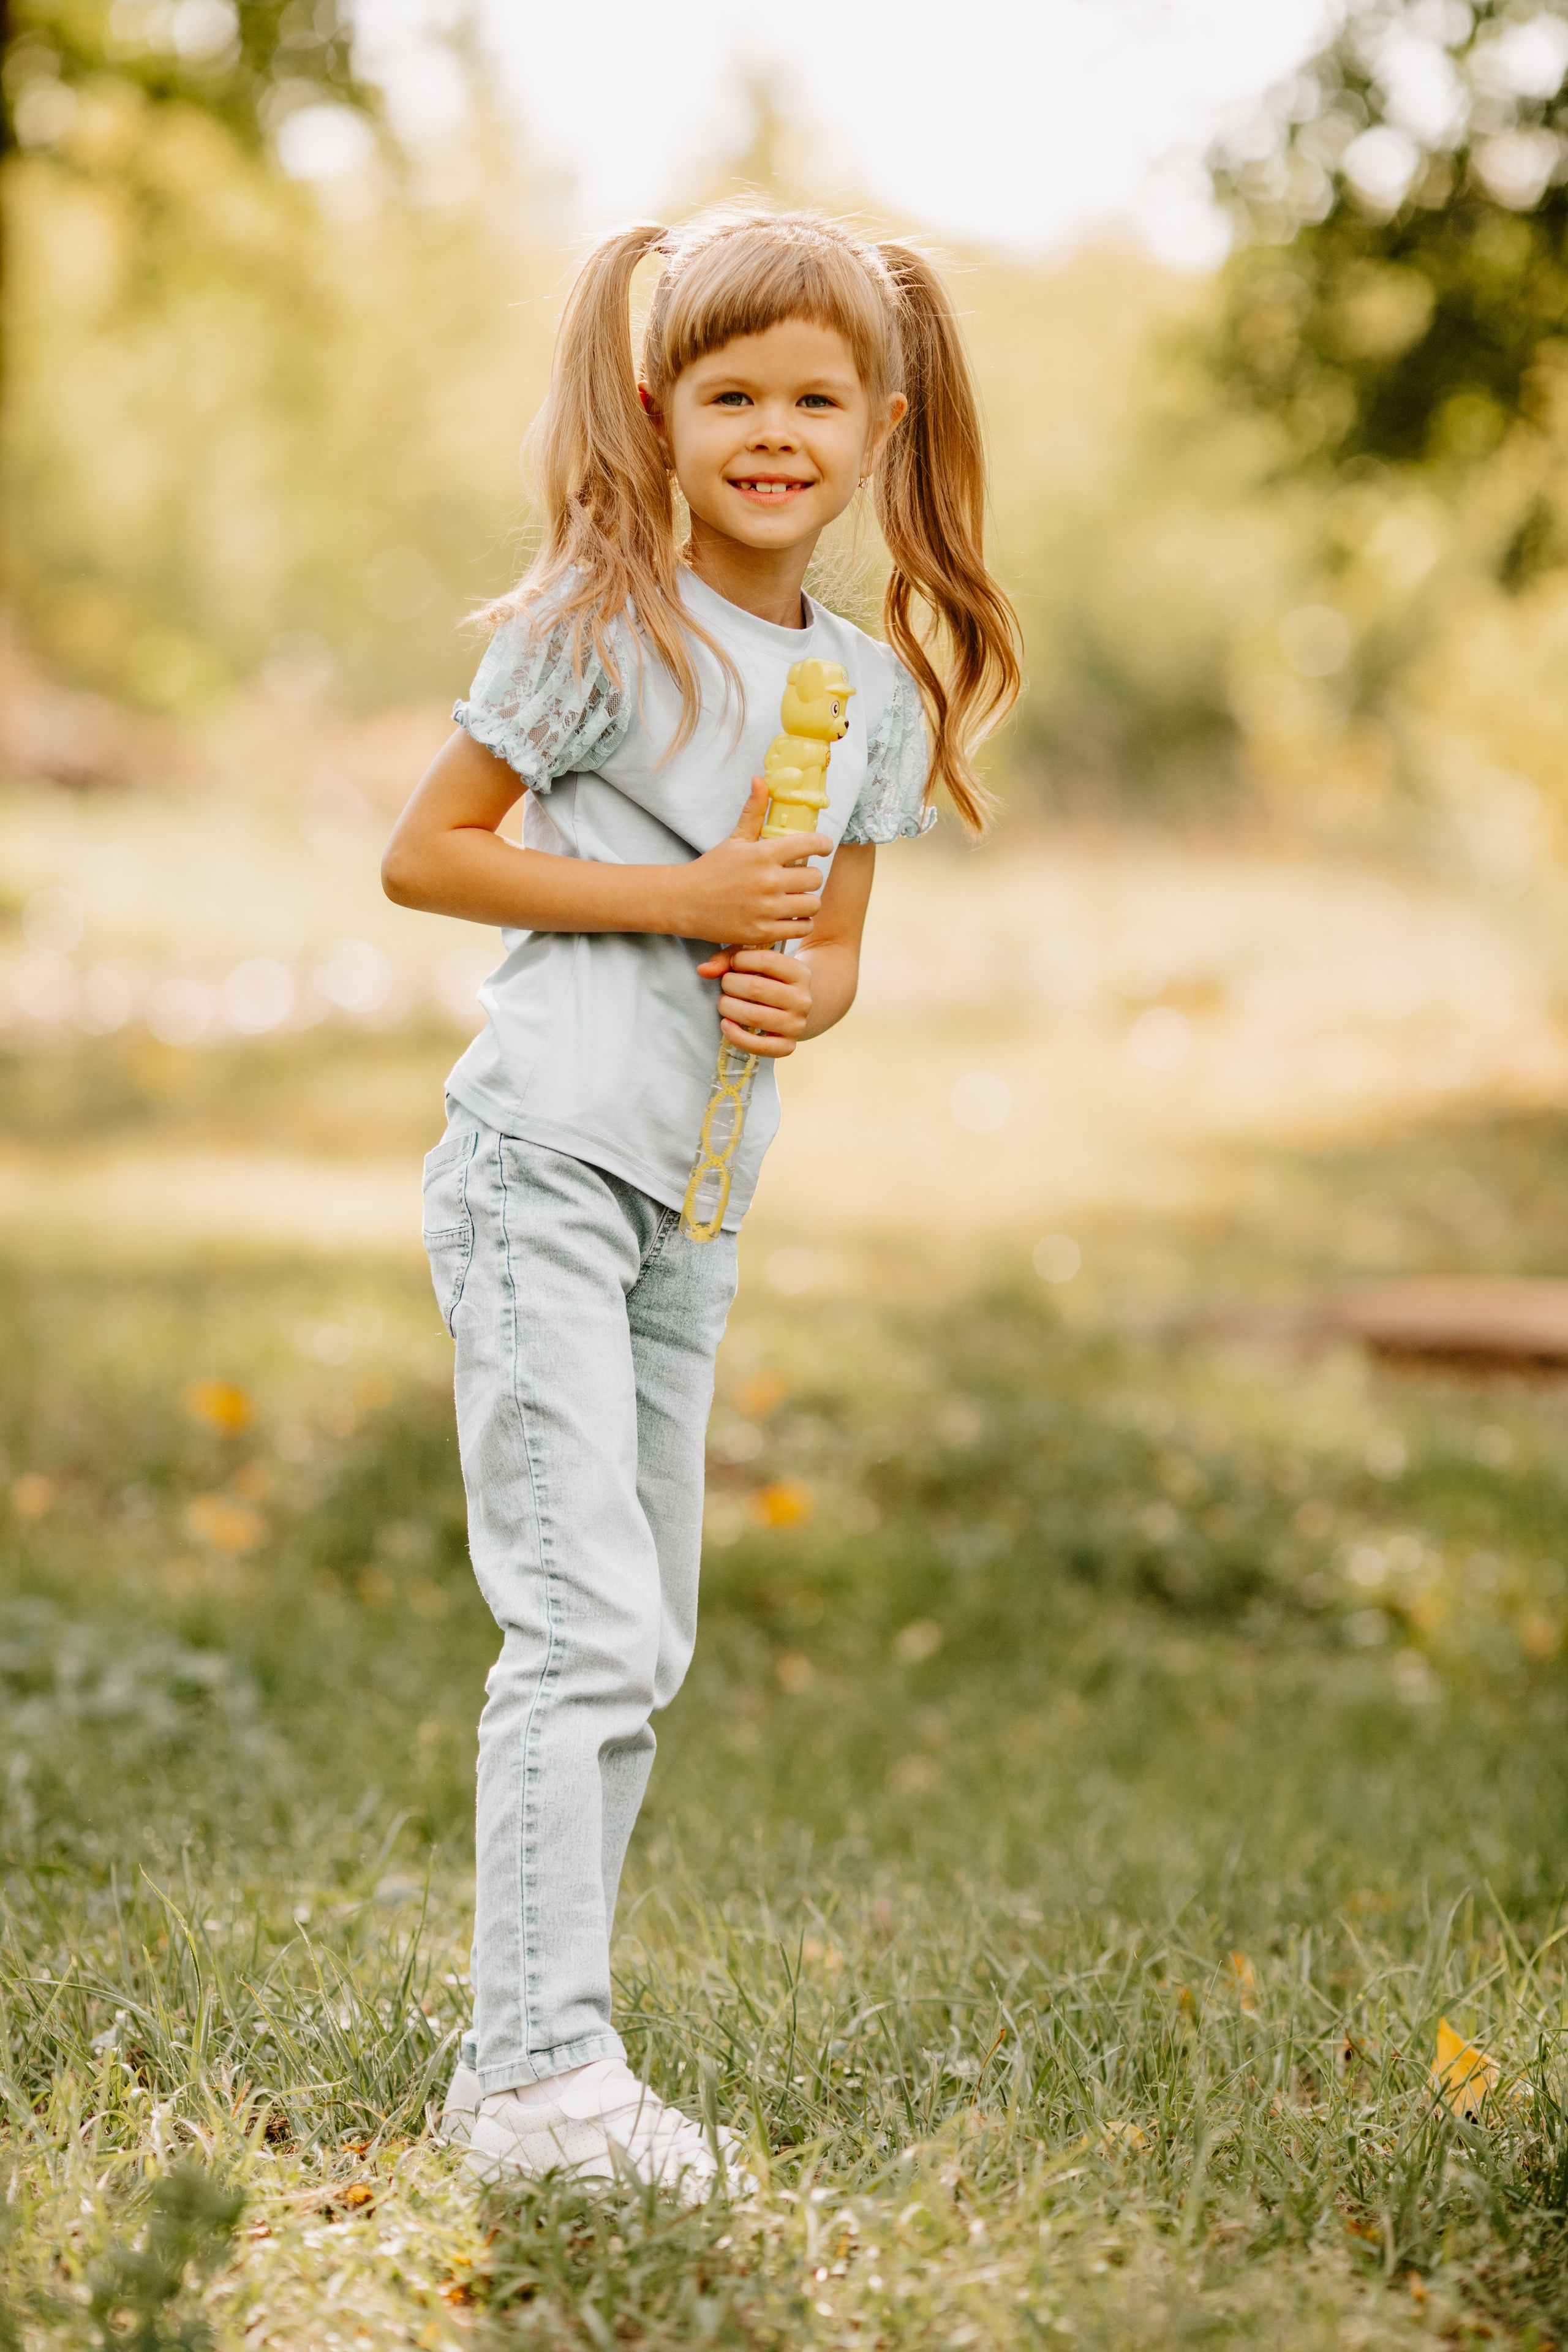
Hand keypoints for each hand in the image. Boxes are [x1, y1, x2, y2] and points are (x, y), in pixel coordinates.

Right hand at [677, 779, 829, 945]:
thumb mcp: (735, 839)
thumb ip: (753, 811)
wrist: (685, 902)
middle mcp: (768, 881)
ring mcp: (766, 909)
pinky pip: (801, 927)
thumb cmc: (712, 869)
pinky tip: (790, 916)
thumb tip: (760, 779)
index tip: (822, 848)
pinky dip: (800, 923)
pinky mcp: (763, 932)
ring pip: (812, 905)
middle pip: (815, 878)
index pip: (811, 844)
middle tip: (800, 878)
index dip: (823, 845)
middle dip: (810, 877)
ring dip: (808, 902)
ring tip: (797, 899)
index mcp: (763, 854)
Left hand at [695, 945, 811, 1057]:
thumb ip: (729, 959)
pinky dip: (736, 1036)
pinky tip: (726, 1025)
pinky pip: (758, 1046)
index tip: (732, 964)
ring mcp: (796, 1024)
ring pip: (754, 1016)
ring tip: (723, 1003)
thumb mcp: (756, 963)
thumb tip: (703, 970)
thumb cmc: (769, 981)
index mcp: (800, 973)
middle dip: (730, 984)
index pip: (766, 960)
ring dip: (729, 1008)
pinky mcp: (787, 1046)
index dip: (739, 960)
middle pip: (756, 988)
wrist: (792, 1010)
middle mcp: (803, 999)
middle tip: (725, 985)